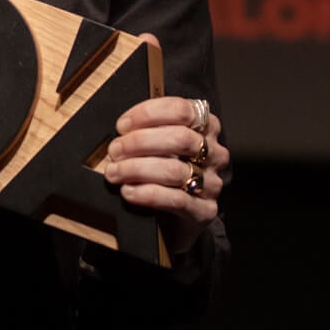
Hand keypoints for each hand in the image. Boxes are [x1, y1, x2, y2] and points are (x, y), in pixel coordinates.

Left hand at [100, 91, 228, 255]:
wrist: (177, 219)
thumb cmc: (165, 173)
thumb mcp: (160, 145)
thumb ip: (149, 131)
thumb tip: (122, 130)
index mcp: (206, 128)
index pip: (182, 110)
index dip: (148, 114)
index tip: (123, 125)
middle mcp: (213, 153)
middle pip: (180, 138)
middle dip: (140, 142)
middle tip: (115, 150)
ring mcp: (211, 182)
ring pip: (174, 170)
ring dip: (137, 168)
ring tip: (115, 172)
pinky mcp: (205, 210)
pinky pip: (176, 199)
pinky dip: (147, 193)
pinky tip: (129, 191)